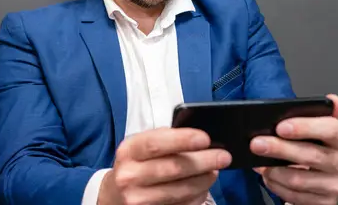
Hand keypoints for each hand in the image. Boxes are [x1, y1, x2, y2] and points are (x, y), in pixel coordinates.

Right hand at [98, 127, 231, 204]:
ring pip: (180, 191)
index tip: (205, 138)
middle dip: (203, 161)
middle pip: (173, 168)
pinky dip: (196, 196)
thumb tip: (201, 140)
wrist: (113, 197)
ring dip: (203, 180)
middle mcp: (129, 176)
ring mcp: (137, 200)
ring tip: (216, 171)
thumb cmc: (136, 165)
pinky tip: (203, 187)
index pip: (156, 143)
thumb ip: (164, 140)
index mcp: (128, 151)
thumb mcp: (140, 147)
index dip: (182, 140)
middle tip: (224, 156)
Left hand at [251, 94, 337, 204]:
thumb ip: (318, 115)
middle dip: (279, 148)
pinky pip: (295, 196)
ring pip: (299, 179)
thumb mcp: (316, 130)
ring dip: (273, 171)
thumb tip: (333, 99)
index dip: (305, 127)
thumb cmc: (314, 149)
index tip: (280, 126)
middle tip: (257, 143)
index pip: (331, 129)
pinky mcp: (326, 204)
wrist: (320, 183)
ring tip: (258, 163)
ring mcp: (336, 186)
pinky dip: (276, 186)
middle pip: (311, 155)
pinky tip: (267, 177)